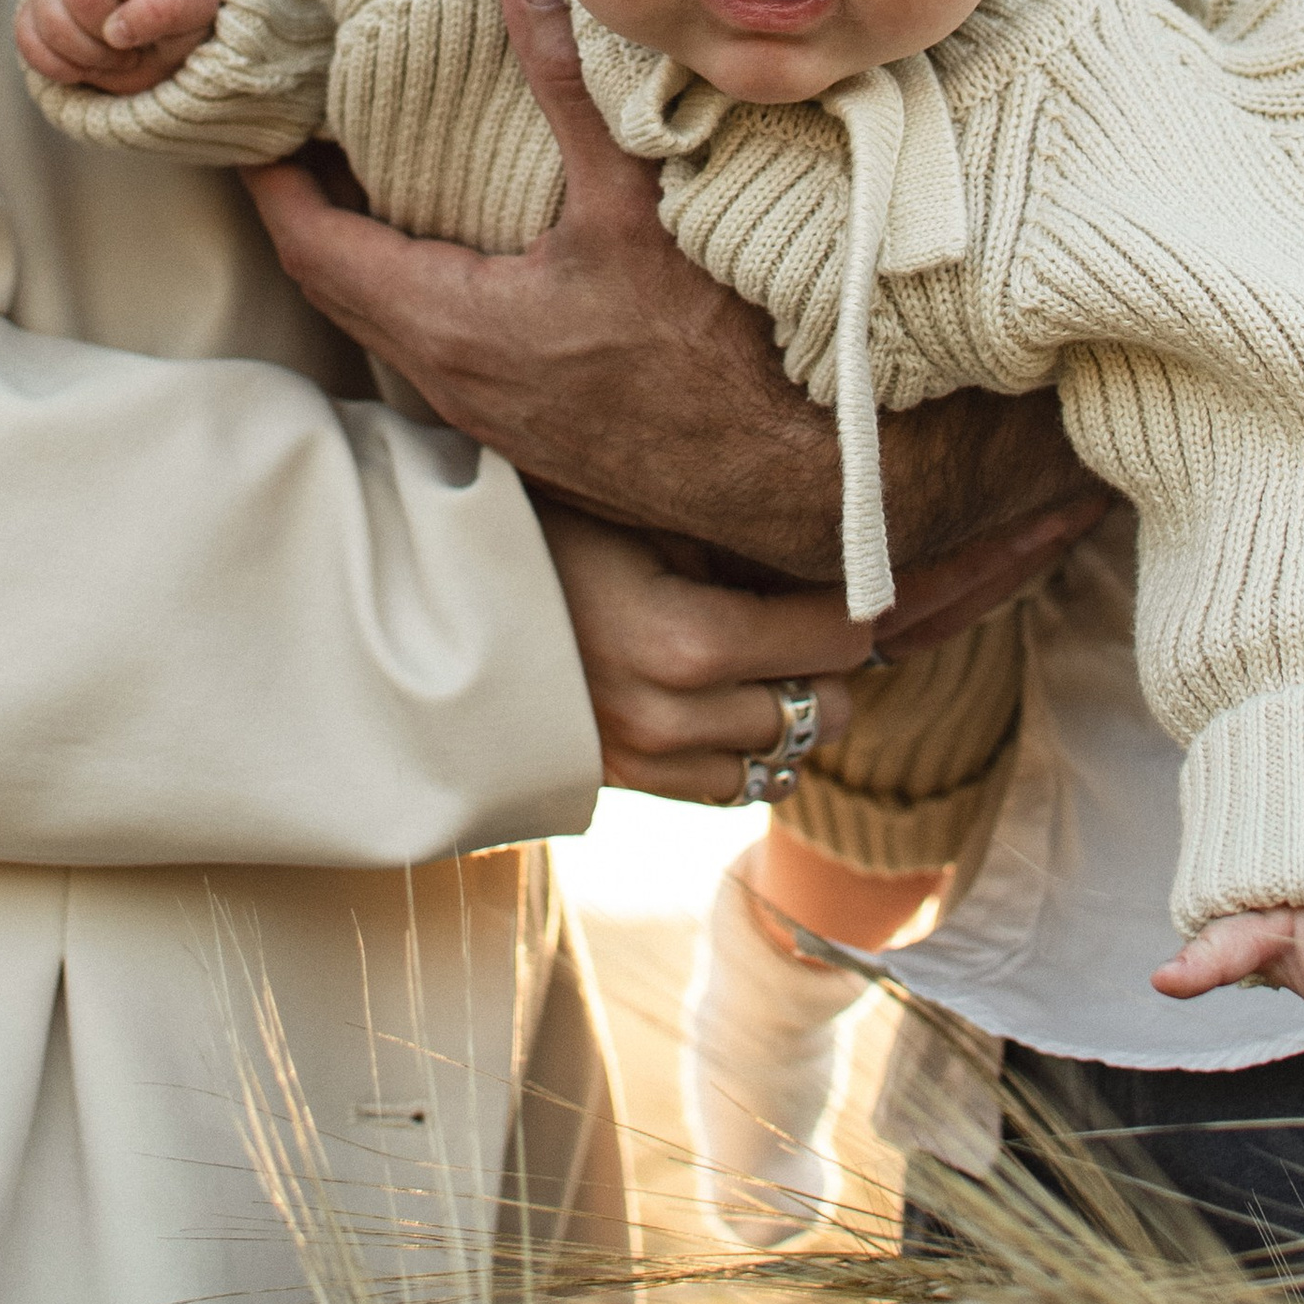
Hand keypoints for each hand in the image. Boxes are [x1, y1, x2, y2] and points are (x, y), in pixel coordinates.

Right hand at [15, 0, 219, 96]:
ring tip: (122, 56)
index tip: (160, 4)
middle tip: (142, 42)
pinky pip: (27, 39)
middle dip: (114, 33)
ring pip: (48, 20)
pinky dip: (60, 65)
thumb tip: (116, 31)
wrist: (176, 18)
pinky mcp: (37, 5)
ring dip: (90, 55)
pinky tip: (90, 65)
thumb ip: (171, 5)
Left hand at [244, 0, 1114, 578]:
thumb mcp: (628, 198)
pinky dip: (415, 288)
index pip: (311, 244)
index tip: (254, 117)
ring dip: (363, 250)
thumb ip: (563, 77)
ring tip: (368, 171)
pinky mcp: (520, 425)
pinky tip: (458, 248)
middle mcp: (443, 377)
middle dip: (307, 205)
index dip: (271, 178)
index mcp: (446, 322)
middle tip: (302, 127)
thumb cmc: (705, 350)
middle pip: (332, 283)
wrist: (774, 477)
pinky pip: (431, 346)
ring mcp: (480, 411)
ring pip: (381, 321)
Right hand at [532, 500, 870, 802]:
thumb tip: (850, 553)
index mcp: (684, 643)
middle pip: (823, 708)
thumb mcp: (653, 517)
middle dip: (829, 657)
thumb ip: (749, 547)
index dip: (862, 598)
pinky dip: (744, 745)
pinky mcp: (621, 782)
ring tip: (765, 651)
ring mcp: (642, 762)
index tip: (861, 567)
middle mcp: (669, 719)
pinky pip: (728, 787)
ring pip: (782, 757)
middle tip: (809, 606)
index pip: (837, 639)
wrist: (440, 586)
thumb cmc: (551, 525)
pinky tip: (721, 693)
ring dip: (791, 706)